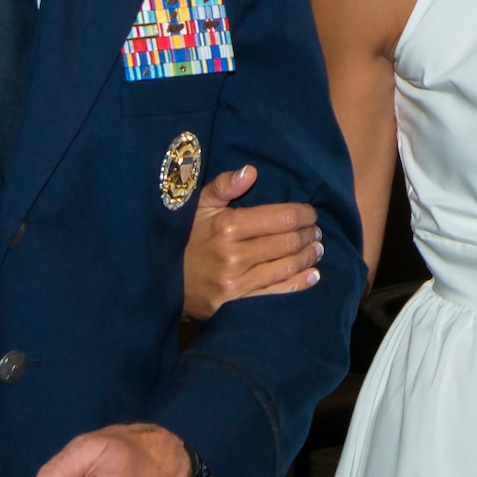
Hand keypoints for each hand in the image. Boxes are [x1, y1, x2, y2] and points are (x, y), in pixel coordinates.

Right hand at [181, 164, 320, 319]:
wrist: (160, 280)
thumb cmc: (183, 237)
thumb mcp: (197, 206)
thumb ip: (224, 186)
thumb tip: (251, 171)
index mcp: (226, 227)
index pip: (282, 217)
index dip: (304, 214)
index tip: (311, 213)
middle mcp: (233, 256)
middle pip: (288, 242)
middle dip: (309, 234)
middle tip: (316, 231)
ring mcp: (236, 284)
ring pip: (287, 267)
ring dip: (309, 257)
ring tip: (317, 248)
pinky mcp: (237, 305)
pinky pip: (278, 293)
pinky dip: (301, 283)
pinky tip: (313, 274)